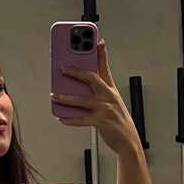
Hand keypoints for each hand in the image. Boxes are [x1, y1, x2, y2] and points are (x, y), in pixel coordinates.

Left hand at [51, 39, 137, 155]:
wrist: (128, 141)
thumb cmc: (119, 122)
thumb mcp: (112, 103)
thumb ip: (98, 93)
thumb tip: (78, 88)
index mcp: (111, 90)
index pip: (105, 67)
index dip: (102, 53)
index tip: (98, 41)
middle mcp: (108, 96)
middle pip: (91, 78)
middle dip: (76, 71)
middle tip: (63, 68)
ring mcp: (105, 108)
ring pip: (82, 99)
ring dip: (65, 97)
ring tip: (54, 95)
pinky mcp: (101, 121)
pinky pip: (81, 119)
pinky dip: (70, 119)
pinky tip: (61, 117)